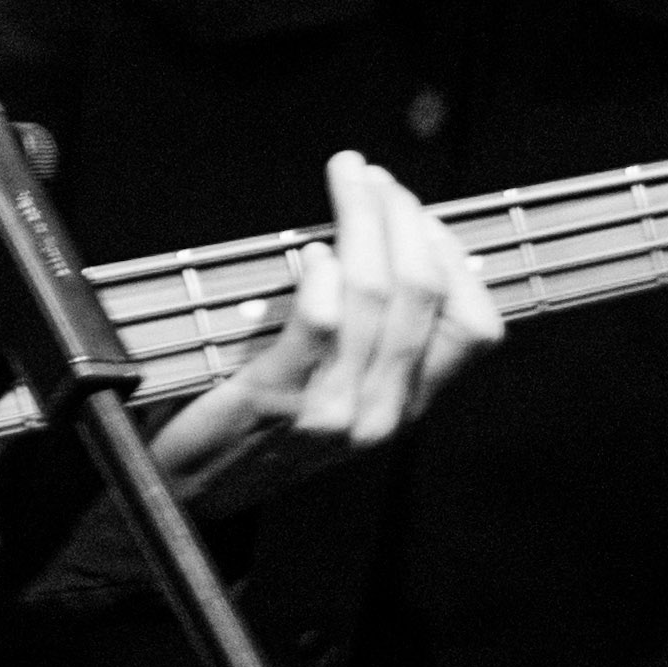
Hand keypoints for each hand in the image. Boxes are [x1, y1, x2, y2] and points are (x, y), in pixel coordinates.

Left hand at [143, 150, 504, 494]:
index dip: (451, 257)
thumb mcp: (342, 391)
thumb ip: (374, 338)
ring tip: (348, 181)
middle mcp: (384, 412)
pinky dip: (320, 277)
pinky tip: (313, 251)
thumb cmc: (263, 425)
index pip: (475, 328)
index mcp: (409, 405)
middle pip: (421, 293)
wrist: (192, 491)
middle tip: (373, 176)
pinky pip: (318, 325)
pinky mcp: (276, 398)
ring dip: (361, 222)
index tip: (418, 211)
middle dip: (402, 218)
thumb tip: (391, 245)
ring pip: (372, 296)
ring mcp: (334, 409)